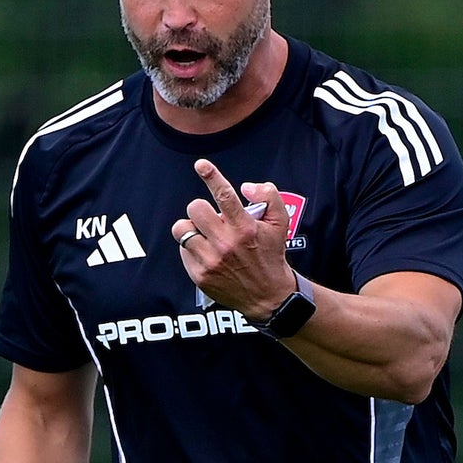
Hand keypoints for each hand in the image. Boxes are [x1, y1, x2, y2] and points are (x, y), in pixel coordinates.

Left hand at [172, 161, 292, 317]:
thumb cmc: (271, 255)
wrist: (268, 297)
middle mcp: (226, 244)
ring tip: (203, 234)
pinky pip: (183, 251)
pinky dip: (191, 249)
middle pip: (195, 209)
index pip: (224, 196)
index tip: (201, 165)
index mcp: (245, 228)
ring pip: (182, 230)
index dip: (211, 176)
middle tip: (209, 218)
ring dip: (191, 228)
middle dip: (200, 210)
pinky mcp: (200, 275)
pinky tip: (206, 253)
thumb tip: (246, 187)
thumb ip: (269, 196)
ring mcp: (211, 261)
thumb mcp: (280, 223)